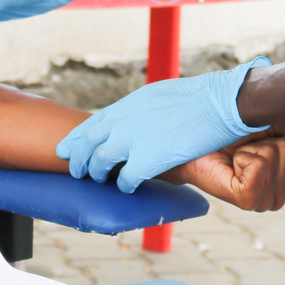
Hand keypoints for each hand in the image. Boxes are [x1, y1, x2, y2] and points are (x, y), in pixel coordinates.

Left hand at [56, 58, 270, 192]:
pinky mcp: (149, 159)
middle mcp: (125, 120)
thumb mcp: (158, 96)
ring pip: (99, 162)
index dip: (75, 138)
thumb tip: (134, 121)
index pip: (92, 123)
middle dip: (77, 159)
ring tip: (98, 180)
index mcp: (129, 104)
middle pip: (88, 144)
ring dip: (96, 173)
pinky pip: (125, 179)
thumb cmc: (197, 98)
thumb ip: (140, 110)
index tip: (64, 148)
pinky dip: (122, 185)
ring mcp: (134, 139)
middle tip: (74, 171)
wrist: (219, 102)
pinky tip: (126, 188)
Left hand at [165, 128, 284, 211]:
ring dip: (251, 150)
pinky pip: (259, 164)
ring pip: (273, 155)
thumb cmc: (228, 136)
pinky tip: (232, 166)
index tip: (255, 145)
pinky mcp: (248, 200)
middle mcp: (280, 197)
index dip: (275, 136)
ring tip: (235, 159)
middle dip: (262, 143)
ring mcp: (265, 202)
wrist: (194, 146)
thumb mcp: (267, 126)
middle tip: (242, 152)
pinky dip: (242, 157)